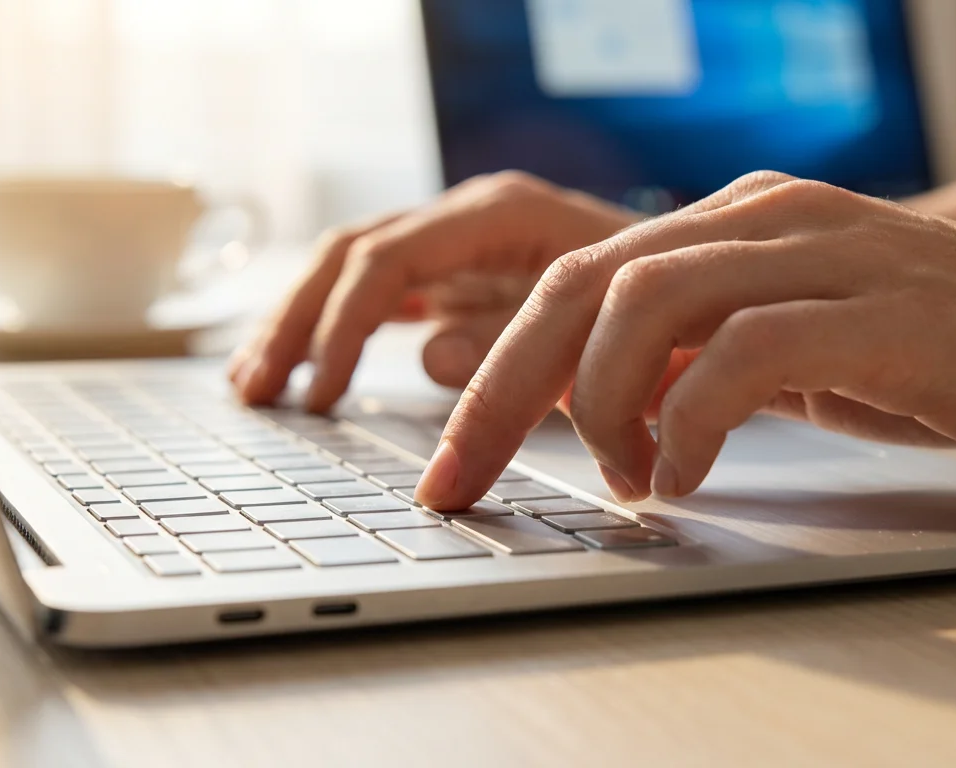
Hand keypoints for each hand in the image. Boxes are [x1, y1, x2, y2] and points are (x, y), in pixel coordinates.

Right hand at [228, 171, 638, 407]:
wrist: (700, 282)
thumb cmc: (664, 301)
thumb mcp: (601, 325)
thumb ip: (516, 341)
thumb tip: (430, 356)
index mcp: (500, 213)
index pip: (388, 258)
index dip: (344, 326)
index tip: (323, 393)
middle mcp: (468, 217)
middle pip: (351, 253)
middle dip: (298, 322)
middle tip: (258, 389)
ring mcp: (459, 242)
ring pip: (351, 267)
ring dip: (299, 324)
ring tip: (254, 383)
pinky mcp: (460, 274)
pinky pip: (379, 292)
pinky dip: (336, 330)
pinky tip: (305, 370)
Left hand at [415, 171, 955, 508]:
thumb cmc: (954, 359)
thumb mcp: (802, 354)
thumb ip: (707, 362)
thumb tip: (608, 407)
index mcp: (739, 224)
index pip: (578, 279)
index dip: (495, 366)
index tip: (455, 457)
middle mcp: (767, 219)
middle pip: (582, 283)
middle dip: (498, 386)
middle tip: (457, 478)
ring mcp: (826, 253)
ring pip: (646, 300)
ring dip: (597, 403)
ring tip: (614, 480)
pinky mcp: (884, 310)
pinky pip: (746, 352)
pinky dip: (689, 419)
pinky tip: (680, 476)